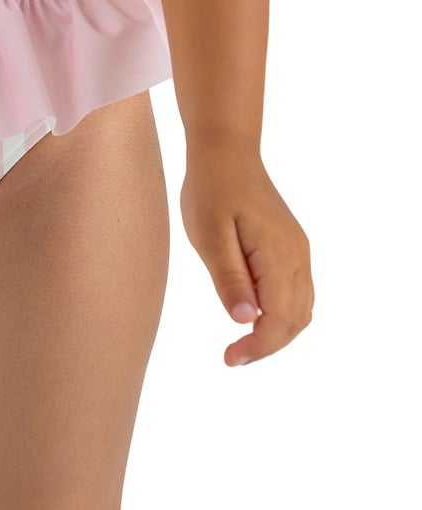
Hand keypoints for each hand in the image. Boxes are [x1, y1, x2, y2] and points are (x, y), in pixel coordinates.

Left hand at [180, 146, 313, 366]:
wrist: (226, 151)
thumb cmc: (211, 190)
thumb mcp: (209, 236)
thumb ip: (229, 279)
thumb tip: (247, 321)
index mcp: (279, 255)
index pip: (279, 319)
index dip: (258, 347)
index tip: (229, 358)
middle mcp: (298, 256)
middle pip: (295, 320)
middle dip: (267, 346)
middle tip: (232, 357)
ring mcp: (298, 251)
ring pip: (301, 309)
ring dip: (277, 332)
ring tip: (242, 343)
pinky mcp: (292, 246)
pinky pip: (297, 292)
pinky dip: (282, 313)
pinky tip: (255, 315)